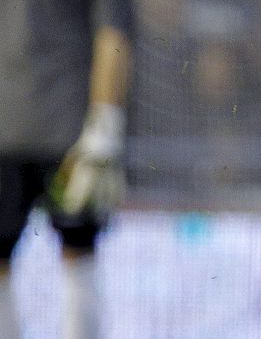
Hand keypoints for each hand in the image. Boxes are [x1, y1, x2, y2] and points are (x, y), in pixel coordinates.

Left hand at [52, 105, 124, 219]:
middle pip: (98, 188)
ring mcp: (113, 163)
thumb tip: (62, 183)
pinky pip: (120, 180)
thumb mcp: (75, 152)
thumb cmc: (89, 136)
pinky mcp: (120, 162)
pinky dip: (118, 191)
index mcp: (88, 160)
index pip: (80, 183)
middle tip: (93, 218)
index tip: (71, 210)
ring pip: (112, 186)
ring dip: (109, 201)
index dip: (75, 197)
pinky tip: (118, 201)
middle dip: (95, 204)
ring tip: (107, 214)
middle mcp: (102, 164)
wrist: (109, 120)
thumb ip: (70, 168)